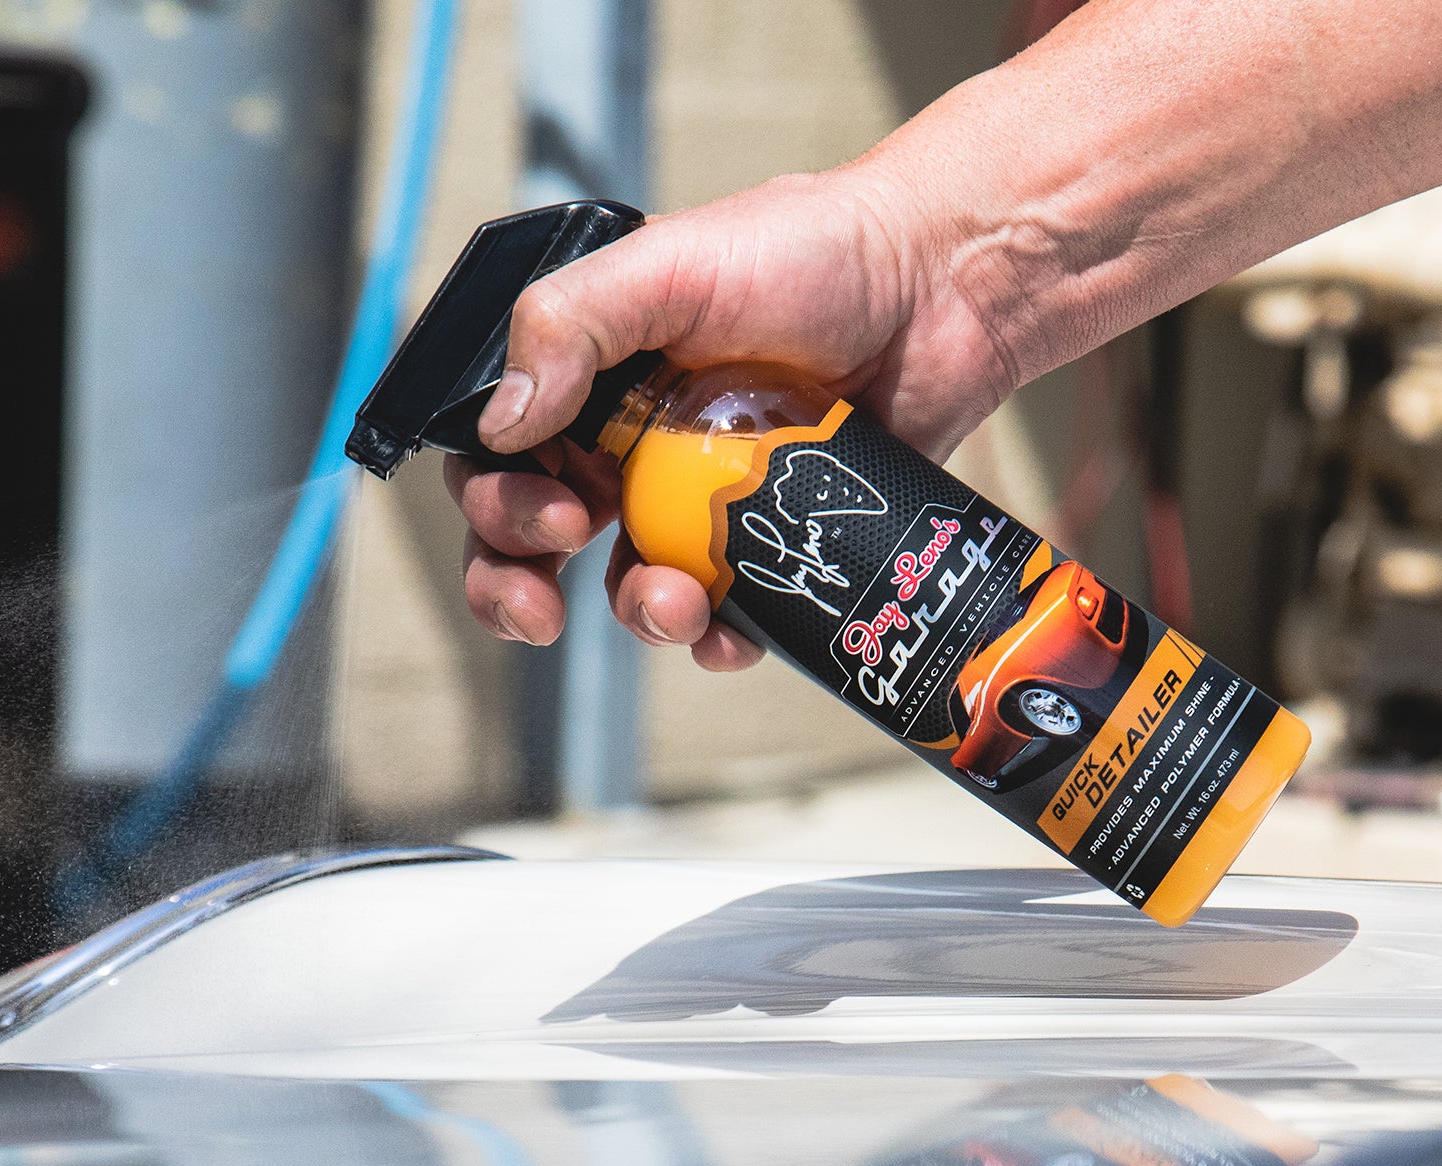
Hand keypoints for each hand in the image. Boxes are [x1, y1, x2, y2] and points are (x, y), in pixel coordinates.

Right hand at [449, 160, 1012, 670]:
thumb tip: (502, 423)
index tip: (549, 517)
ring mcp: (704, 502)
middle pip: (538, 542)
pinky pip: (731, 618)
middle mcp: (635, 445)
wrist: (944, 286)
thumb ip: (572, 325)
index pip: (500, 458)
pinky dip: (722, 639)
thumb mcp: (670, 265)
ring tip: (678, 604)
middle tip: (541, 608)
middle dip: (517, 586)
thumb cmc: (813, 250)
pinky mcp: (776, 546)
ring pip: (634, 590)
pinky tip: (731, 632)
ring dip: (638, 615)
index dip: (498, 506)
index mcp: (594, 379)